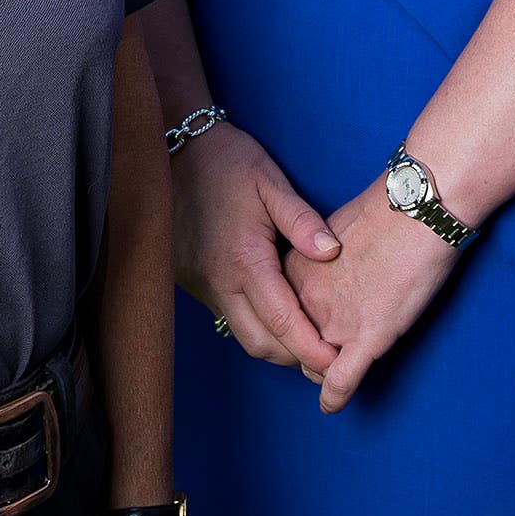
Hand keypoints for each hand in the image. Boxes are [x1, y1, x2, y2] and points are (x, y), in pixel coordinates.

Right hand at [168, 123, 339, 378]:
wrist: (177, 152)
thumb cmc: (228, 162)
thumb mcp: (270, 183)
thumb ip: (303, 221)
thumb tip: (334, 253)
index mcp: (244, 260)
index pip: (283, 322)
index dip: (311, 349)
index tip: (337, 364)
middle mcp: (220, 282)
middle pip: (261, 343)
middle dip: (295, 357)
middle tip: (329, 355)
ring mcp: (203, 286)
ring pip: (242, 335)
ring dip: (275, 344)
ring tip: (307, 338)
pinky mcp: (194, 283)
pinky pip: (228, 316)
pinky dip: (256, 325)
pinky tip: (277, 312)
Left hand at [280, 194, 463, 413]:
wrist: (419, 210)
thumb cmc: (385, 213)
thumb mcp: (333, 232)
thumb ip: (320, 260)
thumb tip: (327, 272)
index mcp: (295, 271)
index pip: (281, 314)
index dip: (293, 324)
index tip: (307, 326)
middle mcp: (307, 300)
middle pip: (293, 342)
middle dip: (304, 350)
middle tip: (323, 351)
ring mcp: (335, 322)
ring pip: (314, 366)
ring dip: (322, 372)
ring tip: (332, 374)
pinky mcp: (367, 339)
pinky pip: (340, 381)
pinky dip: (335, 397)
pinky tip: (332, 404)